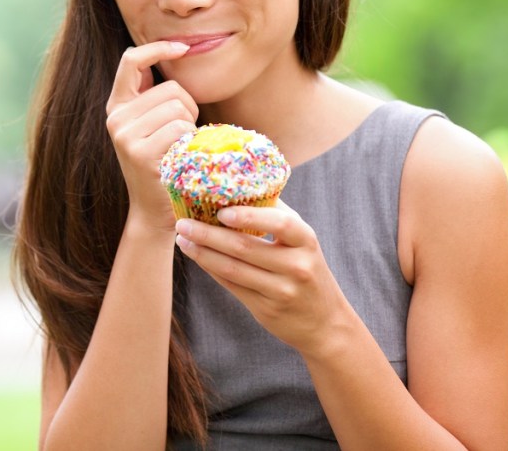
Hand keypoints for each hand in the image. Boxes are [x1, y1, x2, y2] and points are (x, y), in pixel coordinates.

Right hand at [105, 41, 197, 233]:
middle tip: (182, 134)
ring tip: (181, 147)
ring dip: (190, 126)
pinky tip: (181, 157)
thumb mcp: (152, 126)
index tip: (181, 48)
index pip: (131, 60)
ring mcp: (125, 135)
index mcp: (117, 107)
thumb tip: (173, 51)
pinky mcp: (140, 152)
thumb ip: (154, 95)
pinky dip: (189, 140)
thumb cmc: (163, 164)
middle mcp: (116, 118)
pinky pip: (179, 127)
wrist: (154, 211)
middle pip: (170, 88)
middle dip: (188, 107)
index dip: (158, 48)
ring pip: (178, 107)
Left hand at [175, 201, 351, 354]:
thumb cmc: (306, 268)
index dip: (250, 216)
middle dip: (208, 234)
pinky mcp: (265, 309)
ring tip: (182, 238)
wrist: (325, 322)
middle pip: (245, 247)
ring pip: (233, 269)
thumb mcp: (301, 242)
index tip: (222, 211)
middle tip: (182, 222)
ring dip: (202, 252)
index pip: (281, 224)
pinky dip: (210, 268)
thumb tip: (239, 186)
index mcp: (306, 241)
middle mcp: (297, 266)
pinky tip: (196, 255)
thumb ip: (276, 216)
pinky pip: (231, 285)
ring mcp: (281, 290)